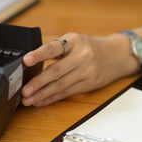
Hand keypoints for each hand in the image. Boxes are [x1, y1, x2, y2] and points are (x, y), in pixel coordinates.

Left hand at [21, 33, 135, 106]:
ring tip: (28, 100)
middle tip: (24, 90)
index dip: (39, 54)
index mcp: (74, 41)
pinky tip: (40, 102)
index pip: (54, 48)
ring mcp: (86, 72)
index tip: (26, 60)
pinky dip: (52, 98)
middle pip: (57, 71)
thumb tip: (30, 63)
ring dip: (42, 94)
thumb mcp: (73, 40)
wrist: (116, 55)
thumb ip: (55, 48)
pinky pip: (67, 93)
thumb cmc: (88, 46)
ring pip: (61, 85)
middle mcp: (82, 56)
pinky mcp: (88, 84)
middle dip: (38, 82)